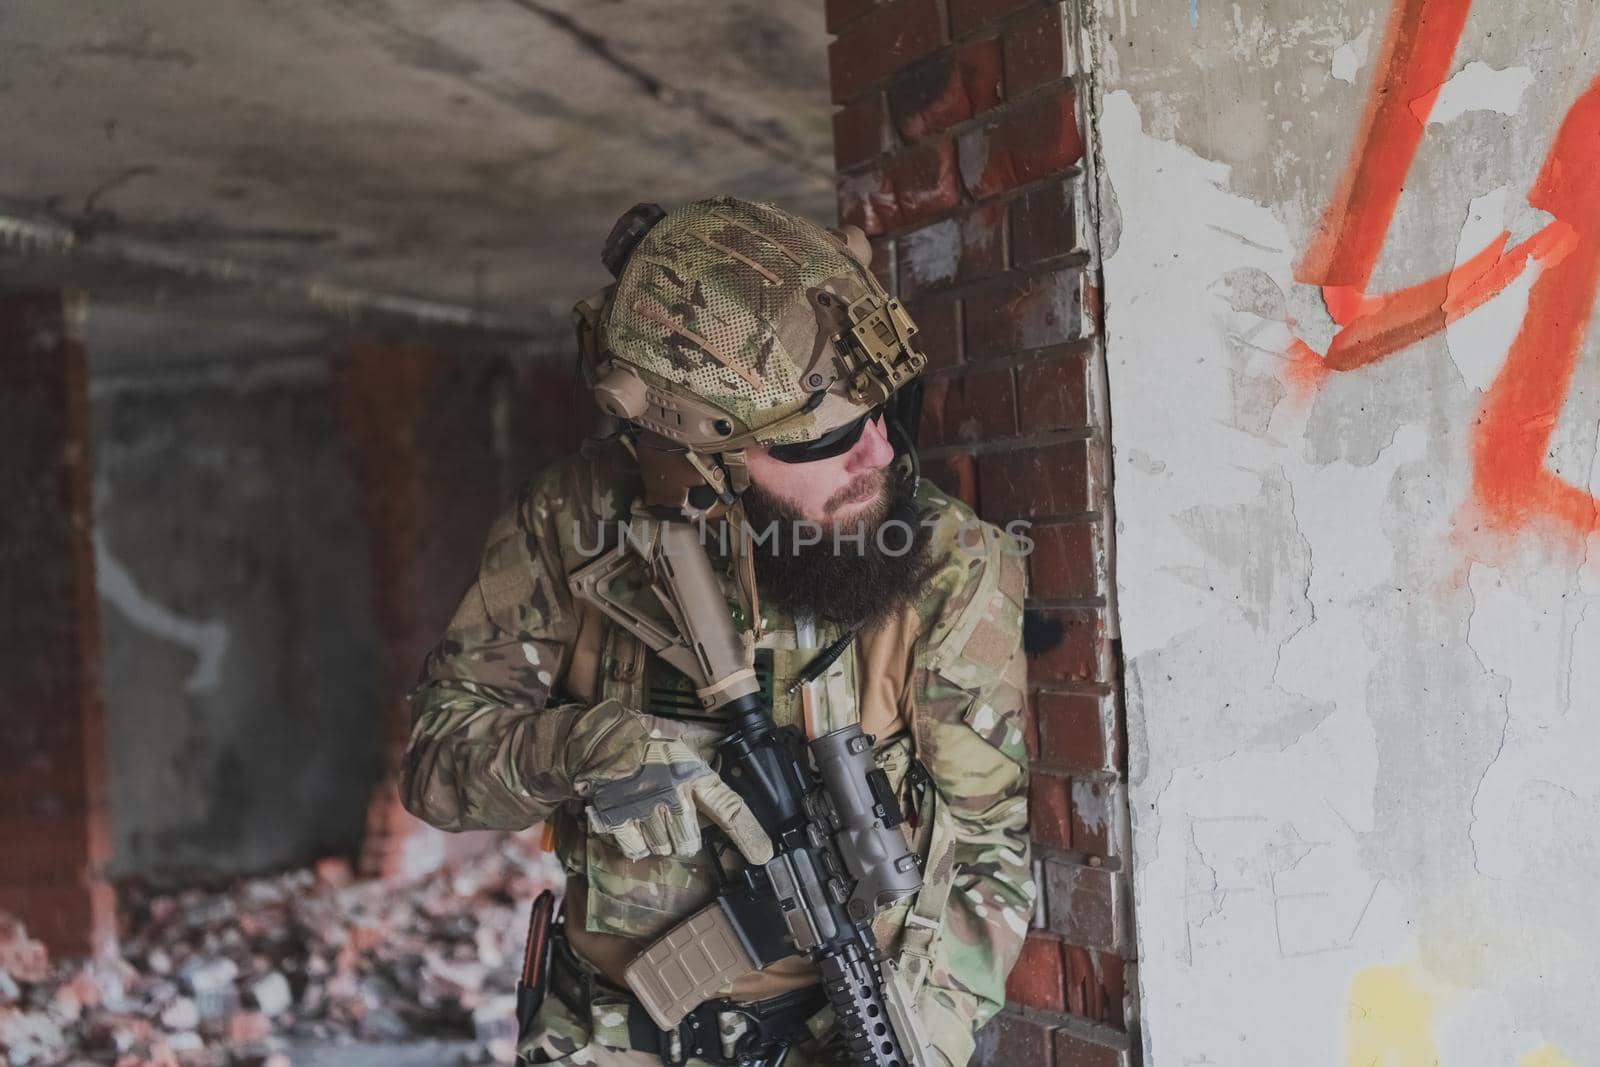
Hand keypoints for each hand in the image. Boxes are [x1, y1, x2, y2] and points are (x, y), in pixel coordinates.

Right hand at [568, 701, 772, 864]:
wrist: (602, 738)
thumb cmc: (648, 743)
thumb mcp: (686, 743)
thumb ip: (711, 760)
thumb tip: (741, 763)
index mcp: (693, 773)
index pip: (727, 808)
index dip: (748, 834)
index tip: (762, 855)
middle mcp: (671, 793)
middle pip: (690, 843)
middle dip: (684, 837)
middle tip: (674, 817)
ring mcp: (643, 807)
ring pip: (664, 848)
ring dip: (661, 839)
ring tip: (652, 814)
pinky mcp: (618, 817)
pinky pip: (637, 849)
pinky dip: (637, 842)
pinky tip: (636, 823)